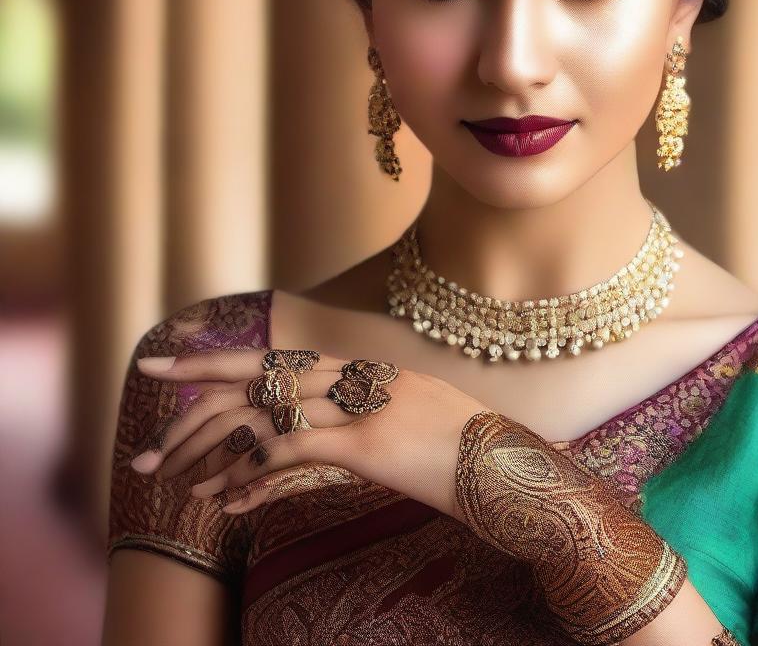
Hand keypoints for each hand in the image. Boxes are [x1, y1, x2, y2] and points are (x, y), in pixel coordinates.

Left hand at [129, 348, 490, 519]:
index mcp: (365, 370)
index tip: (172, 366)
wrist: (509, 465)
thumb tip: (313, 434)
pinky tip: (227, 500)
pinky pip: (295, 450)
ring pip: (268, 412)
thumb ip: (364, 415)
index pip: (279, 358)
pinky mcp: (371, 444)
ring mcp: (363, 407)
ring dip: (213, 448)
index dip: (221, 360)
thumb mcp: (411, 419)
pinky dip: (253, 473)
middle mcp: (358, 378)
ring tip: (174, 477)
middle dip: (197, 385)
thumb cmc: (463, 449)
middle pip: (262, 373)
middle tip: (147, 401)